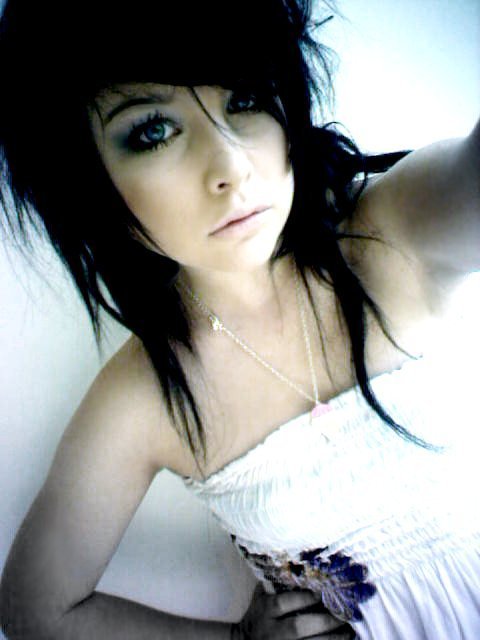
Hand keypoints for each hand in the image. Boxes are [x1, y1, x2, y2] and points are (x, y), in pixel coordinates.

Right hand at [231, 583, 354, 638]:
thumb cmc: (258, 615)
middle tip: (344, 613)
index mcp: (264, 610)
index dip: (304, 597)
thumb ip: (276, 583)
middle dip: (323, 621)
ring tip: (350, 631)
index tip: (324, 591)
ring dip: (331, 638)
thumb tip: (303, 563)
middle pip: (298, 626)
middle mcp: (271, 630)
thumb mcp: (261, 598)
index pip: (283, 603)